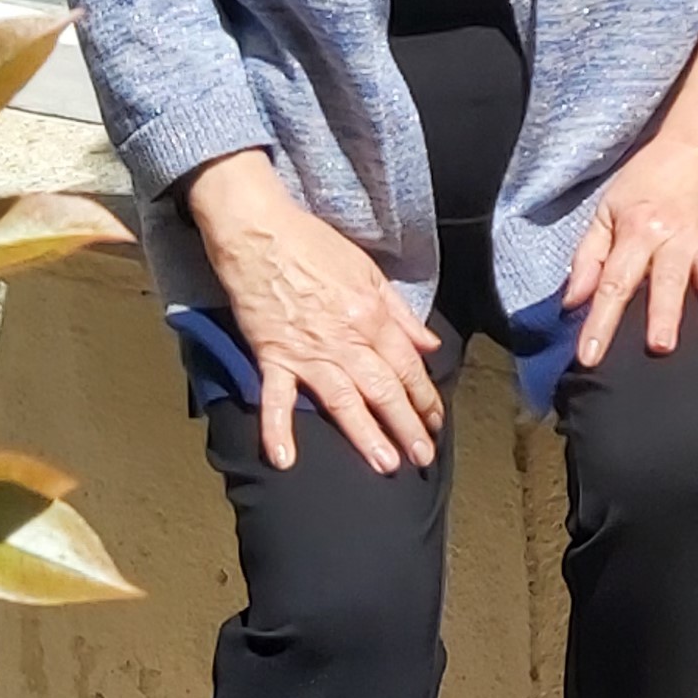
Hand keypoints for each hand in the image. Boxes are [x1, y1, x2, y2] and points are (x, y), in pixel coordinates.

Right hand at [189, 148, 443, 476]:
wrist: (262, 232)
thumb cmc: (315, 245)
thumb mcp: (370, 272)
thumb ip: (401, 314)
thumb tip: (428, 346)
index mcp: (372, 315)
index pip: (407, 366)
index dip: (424, 397)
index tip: (435, 422)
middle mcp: (346, 338)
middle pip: (383, 389)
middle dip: (406, 425)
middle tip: (422, 458)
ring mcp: (308, 350)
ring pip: (343, 400)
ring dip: (365, 435)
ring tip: (385, 465)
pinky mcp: (272, 355)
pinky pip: (275, 398)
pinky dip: (277, 429)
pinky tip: (285, 459)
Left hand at [564, 15, 697, 367]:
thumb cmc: (649, 180)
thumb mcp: (607, 209)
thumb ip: (588, 256)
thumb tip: (572, 300)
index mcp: (638, 232)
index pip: (614, 282)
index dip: (600, 321)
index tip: (589, 355)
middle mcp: (675, 240)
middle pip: (668, 281)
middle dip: (665, 312)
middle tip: (662, 345)